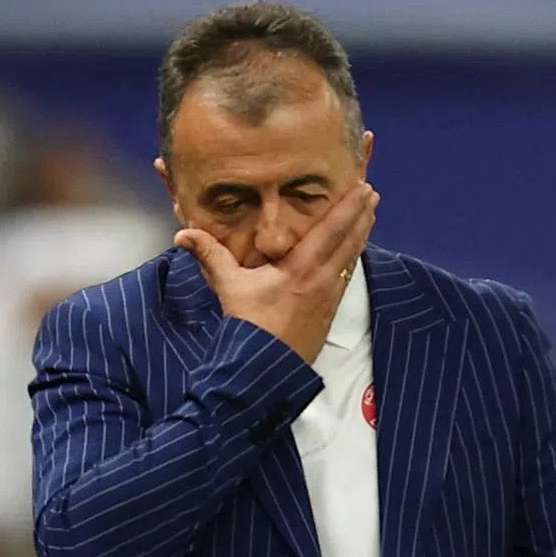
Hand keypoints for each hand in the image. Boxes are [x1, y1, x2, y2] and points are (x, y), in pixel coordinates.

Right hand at [173, 181, 378, 363]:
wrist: (266, 369)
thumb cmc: (249, 327)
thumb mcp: (229, 287)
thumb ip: (211, 255)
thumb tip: (183, 234)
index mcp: (301, 268)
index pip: (331, 231)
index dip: (348, 208)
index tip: (362, 187)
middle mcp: (321, 279)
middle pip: (349, 241)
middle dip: (361, 215)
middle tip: (371, 193)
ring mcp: (329, 297)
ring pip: (351, 259)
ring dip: (361, 234)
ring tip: (369, 214)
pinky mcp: (329, 312)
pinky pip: (346, 277)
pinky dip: (353, 259)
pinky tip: (355, 253)